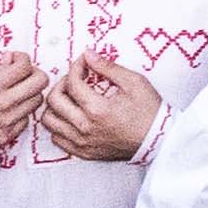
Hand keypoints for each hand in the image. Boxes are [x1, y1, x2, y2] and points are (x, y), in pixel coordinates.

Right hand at [0, 52, 52, 156]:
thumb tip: (11, 60)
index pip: (24, 66)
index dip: (23, 59)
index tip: (16, 61)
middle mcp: (3, 104)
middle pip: (40, 82)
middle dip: (34, 74)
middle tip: (24, 75)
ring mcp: (6, 122)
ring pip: (36, 102)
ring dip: (28, 95)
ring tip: (15, 94)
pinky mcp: (6, 137)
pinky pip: (25, 121)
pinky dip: (20, 114)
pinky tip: (8, 111)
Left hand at [37, 53, 164, 163]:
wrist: (158, 138)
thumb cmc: (149, 111)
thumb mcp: (134, 82)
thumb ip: (108, 67)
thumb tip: (88, 55)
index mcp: (97, 110)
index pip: (72, 82)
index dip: (76, 67)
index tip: (84, 62)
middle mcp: (85, 128)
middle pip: (54, 100)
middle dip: (62, 83)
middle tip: (75, 79)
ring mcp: (82, 142)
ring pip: (49, 121)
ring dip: (56, 105)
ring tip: (70, 98)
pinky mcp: (83, 152)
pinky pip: (57, 139)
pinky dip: (59, 125)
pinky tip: (72, 116)